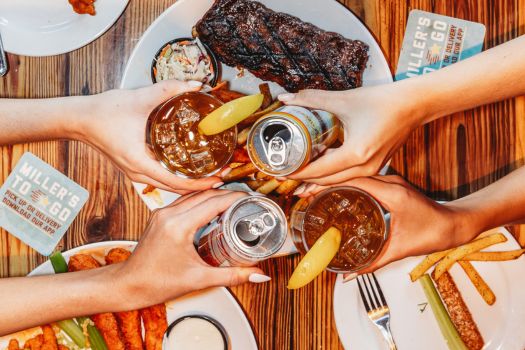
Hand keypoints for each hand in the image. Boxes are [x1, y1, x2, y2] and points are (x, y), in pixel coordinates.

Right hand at [78, 80, 222, 193]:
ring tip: (210, 175)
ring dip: (190, 184)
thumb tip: (196, 85)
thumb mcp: (140, 98)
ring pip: (168, 186)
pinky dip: (178, 179)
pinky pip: (160, 180)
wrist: (79, 119)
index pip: (178, 183)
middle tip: (222, 175)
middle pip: (176, 189)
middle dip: (201, 185)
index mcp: (141, 163)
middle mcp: (138, 173)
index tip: (219, 179)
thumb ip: (170, 89)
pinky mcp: (134, 167)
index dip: (201, 184)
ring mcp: (135, 173)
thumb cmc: (103, 113)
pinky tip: (188, 169)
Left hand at [118, 190, 268, 307]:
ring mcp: (163, 213)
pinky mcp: (160, 215)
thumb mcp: (199, 280)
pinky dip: (202, 201)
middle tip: (247, 201)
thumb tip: (258, 274)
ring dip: (215, 195)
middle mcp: (169, 214)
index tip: (251, 199)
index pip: (214, 202)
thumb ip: (232, 275)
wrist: (129, 285)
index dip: (236, 198)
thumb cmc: (157, 283)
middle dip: (229, 195)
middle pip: (206, 194)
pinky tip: (213, 208)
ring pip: (194, 195)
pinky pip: (185, 200)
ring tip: (234, 203)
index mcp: (179, 226)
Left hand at [278, 83, 421, 184]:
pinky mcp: (375, 166)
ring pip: (337, 181)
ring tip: (296, 180)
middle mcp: (364, 167)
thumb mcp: (343, 99)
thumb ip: (312, 99)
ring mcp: (372, 169)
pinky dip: (331, 176)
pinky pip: (348, 176)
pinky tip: (319, 173)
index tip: (278, 173)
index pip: (318, 171)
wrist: (414, 104)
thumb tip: (286, 98)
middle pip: (326, 181)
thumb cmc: (383, 101)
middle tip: (282, 177)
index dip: (296, 173)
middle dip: (303, 180)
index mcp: (355, 154)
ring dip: (317, 180)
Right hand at [299, 176, 476, 278]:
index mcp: (392, 192)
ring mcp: (392, 181)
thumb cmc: (433, 233)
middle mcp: (390, 181)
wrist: (455, 224)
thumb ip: (373, 262)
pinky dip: (349, 184)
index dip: (329, 185)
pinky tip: (339, 193)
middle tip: (306, 192)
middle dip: (327, 181)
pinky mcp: (393, 184)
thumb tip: (350, 274)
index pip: (353, 181)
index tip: (310, 191)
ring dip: (337, 180)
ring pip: (357, 174)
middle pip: (351, 174)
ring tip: (317, 191)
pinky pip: (365, 179)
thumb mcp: (400, 249)